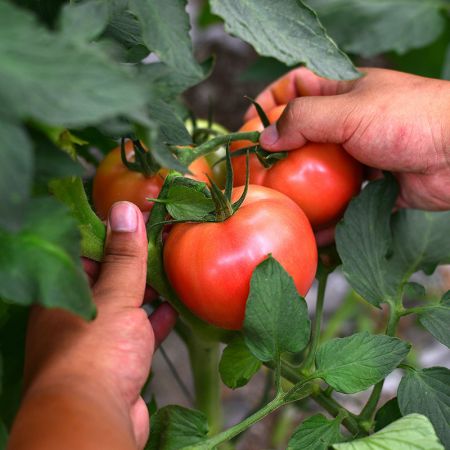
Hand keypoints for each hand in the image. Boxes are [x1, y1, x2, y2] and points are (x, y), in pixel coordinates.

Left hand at [9, 201, 176, 449]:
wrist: (95, 420)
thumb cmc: (96, 350)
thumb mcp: (114, 294)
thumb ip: (123, 255)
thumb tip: (124, 208)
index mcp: (65, 294)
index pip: (86, 251)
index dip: (113, 233)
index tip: (140, 216)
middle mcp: (77, 315)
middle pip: (109, 278)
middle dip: (136, 262)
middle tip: (165, 240)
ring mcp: (98, 340)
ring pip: (126, 306)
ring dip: (148, 291)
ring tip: (174, 269)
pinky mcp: (119, 362)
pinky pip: (140, 333)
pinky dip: (156, 320)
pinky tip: (175, 308)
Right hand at [252, 67, 449, 209]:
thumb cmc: (408, 117)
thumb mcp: (348, 109)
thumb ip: (303, 119)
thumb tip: (265, 138)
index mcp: (342, 92)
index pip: (295, 88)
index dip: (268, 104)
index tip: (248, 128)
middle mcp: (347, 123)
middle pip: (302, 136)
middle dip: (278, 155)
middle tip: (256, 174)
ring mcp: (359, 156)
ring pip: (319, 173)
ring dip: (299, 191)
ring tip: (276, 207)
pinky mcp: (373, 186)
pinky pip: (342, 203)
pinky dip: (328, 219)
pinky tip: (311, 234)